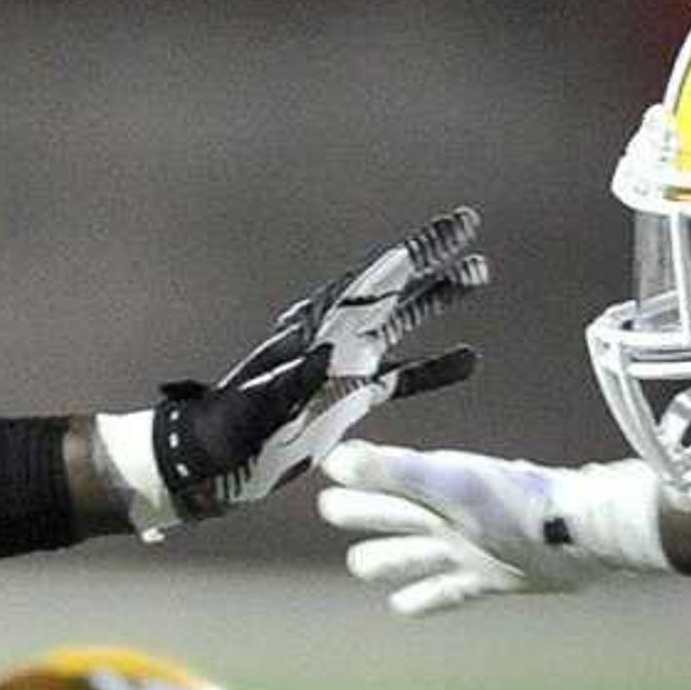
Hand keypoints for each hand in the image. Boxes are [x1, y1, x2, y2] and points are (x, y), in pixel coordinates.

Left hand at [141, 209, 486, 524]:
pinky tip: (470, 359)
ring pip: (401, 323)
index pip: (370, 282)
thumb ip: (294, 382)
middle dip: (429, 258)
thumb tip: (331, 354)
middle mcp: (332, 339)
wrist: (210, 462)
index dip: (410, 253)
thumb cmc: (226, 433)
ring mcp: (343, 367)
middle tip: (470, 228)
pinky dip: (434, 368)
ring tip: (480, 272)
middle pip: (390, 287)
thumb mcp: (258, 408)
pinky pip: (401, 377)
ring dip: (438, 299)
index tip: (449, 227)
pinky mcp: (348, 399)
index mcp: (313, 331)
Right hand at [315, 440, 668, 615]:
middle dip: (361, 512)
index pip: (379, 477)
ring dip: (386, 559)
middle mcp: (446, 515)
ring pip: (410, 555)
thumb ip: (392, 471)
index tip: (327, 470)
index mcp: (432, 485)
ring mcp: (466, 548)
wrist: (577, 534)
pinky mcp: (489, 578)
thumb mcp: (448, 483)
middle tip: (332, 509)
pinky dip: (423, 598)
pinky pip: (446, 592)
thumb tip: (337, 459)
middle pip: (389, 515)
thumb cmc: (514, 502)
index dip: (353, 475)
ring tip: (360, 564)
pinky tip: (402, 607)